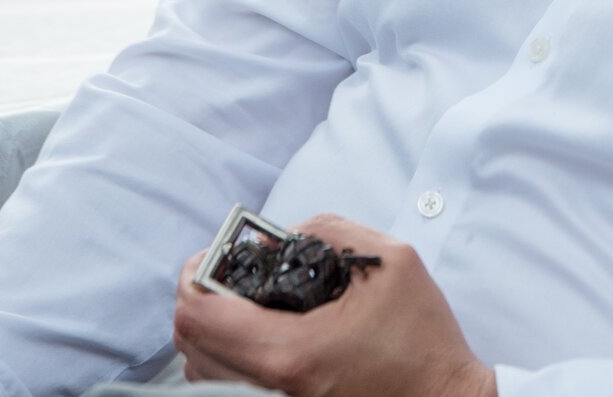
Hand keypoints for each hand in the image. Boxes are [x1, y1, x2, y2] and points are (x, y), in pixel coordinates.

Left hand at [174, 216, 495, 396]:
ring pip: (203, 371)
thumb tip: (281, 238)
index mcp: (289, 352)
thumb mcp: (388, 262)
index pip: (197, 316)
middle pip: (190, 345)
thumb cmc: (423, 342)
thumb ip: (328, 231)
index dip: (197, 275)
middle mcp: (269, 389)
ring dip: (213, 328)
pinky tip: (263, 332)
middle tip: (233, 273)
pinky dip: (229, 355)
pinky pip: (229, 385)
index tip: (220, 256)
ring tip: (248, 302)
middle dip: (203, 298)